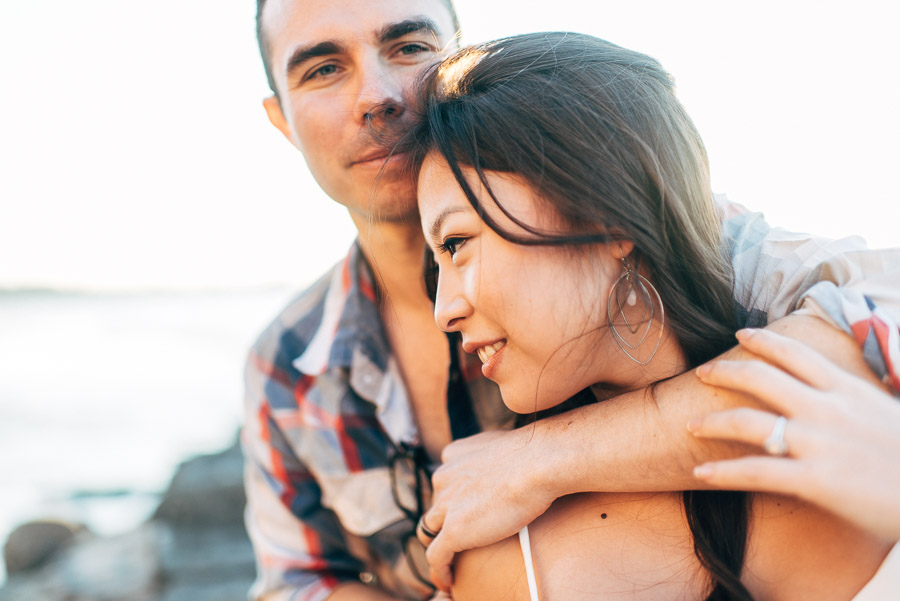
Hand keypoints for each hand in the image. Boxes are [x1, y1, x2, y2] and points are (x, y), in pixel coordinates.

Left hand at [417, 428, 557, 590]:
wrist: (538, 462)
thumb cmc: (535, 454)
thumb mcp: (505, 447)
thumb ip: (496, 456)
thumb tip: (511, 462)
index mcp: (453, 456)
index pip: (445, 482)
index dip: (453, 498)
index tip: (466, 509)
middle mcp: (444, 477)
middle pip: (435, 505)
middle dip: (444, 520)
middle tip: (463, 536)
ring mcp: (446, 505)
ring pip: (429, 531)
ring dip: (438, 545)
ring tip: (450, 560)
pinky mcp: (454, 530)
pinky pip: (437, 557)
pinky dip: (441, 570)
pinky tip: (448, 580)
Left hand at [689, 328, 899, 540]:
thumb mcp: (889, 412)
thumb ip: (860, 398)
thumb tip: (845, 391)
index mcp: (847, 390)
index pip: (795, 354)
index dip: (763, 341)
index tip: (739, 335)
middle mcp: (826, 409)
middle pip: (761, 378)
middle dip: (726, 371)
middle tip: (702, 373)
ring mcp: (817, 443)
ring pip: (747, 422)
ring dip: (712, 422)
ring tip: (690, 426)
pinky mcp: (814, 479)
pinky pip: (754, 472)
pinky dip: (722, 472)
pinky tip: (700, 474)